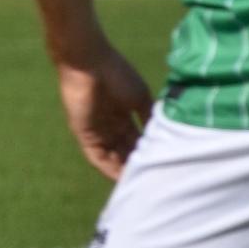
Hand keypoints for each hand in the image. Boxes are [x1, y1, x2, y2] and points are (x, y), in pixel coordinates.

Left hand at [56, 45, 154, 179]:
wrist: (89, 63)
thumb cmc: (117, 74)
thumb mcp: (140, 98)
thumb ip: (149, 117)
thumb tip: (165, 136)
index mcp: (124, 114)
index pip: (137, 140)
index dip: (148, 153)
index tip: (162, 167)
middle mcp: (110, 125)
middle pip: (125, 151)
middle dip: (138, 165)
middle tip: (154, 181)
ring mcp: (97, 130)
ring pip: (112, 157)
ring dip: (124, 170)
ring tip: (141, 185)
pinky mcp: (83, 133)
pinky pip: (97, 156)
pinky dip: (109, 168)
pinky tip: (122, 179)